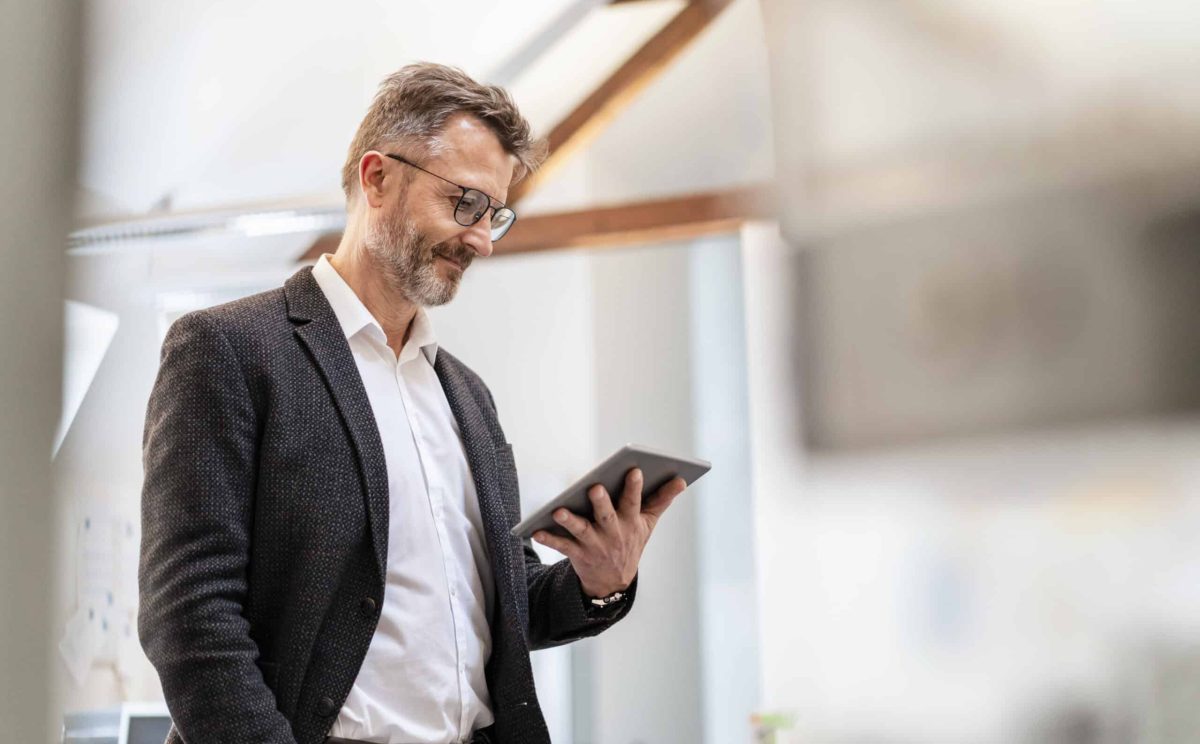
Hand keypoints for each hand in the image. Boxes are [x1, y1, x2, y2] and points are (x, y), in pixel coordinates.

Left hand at [532, 468, 687, 597]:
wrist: (614, 581)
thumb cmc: (631, 541)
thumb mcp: (648, 523)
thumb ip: (662, 500)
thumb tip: (682, 479)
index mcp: (631, 522)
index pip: (634, 502)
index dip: (634, 487)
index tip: (634, 470)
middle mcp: (613, 534)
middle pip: (607, 516)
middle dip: (601, 502)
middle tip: (595, 487)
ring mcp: (594, 545)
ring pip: (582, 531)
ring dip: (570, 521)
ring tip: (558, 510)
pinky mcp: (577, 554)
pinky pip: (562, 546)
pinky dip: (549, 539)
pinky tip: (536, 531)